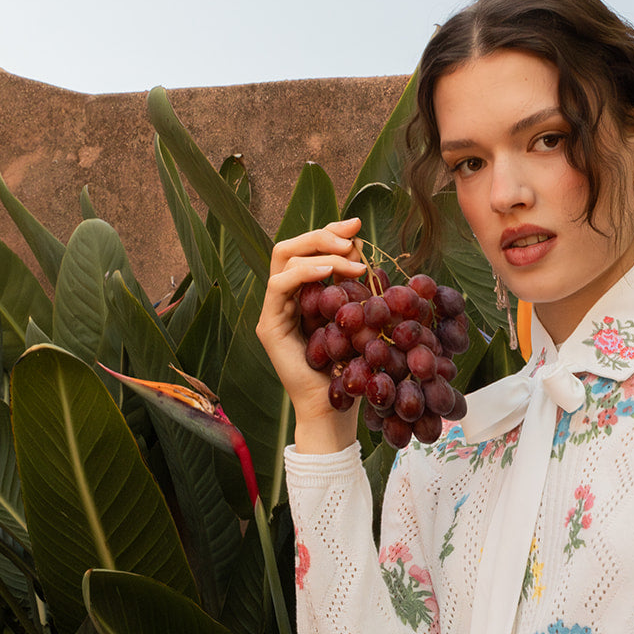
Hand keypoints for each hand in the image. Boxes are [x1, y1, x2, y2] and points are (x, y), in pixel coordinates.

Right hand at [256, 217, 366, 450]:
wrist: (335, 408)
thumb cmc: (351, 366)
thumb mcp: (358, 317)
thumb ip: (354, 287)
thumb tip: (363, 252)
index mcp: (304, 293)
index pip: (308, 250)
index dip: (330, 232)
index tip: (356, 225)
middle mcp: (285, 298)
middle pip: (291, 247)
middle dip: (323, 234)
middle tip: (352, 236)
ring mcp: (274, 311)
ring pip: (284, 259)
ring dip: (321, 252)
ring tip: (353, 261)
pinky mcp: (270, 326)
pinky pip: (280, 285)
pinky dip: (304, 272)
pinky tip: (329, 271)